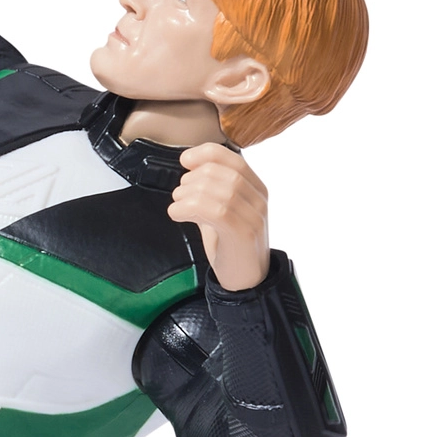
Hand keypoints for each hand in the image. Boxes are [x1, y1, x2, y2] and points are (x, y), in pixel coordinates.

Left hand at [168, 143, 270, 291]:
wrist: (247, 282)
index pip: (234, 158)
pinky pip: (217, 211)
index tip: (185, 160)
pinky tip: (177, 214)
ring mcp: (254, 217)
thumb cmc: (231, 247)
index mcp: (256, 189)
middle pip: (225, 173)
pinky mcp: (243, 234)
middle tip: (179, 193)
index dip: (207, 154)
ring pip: (221, 191)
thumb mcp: (220, 214)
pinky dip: (190, 208)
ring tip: (177, 205)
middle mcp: (259, 199)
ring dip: (190, 194)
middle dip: (194, 178)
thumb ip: (209, 194)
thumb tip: (188, 173)